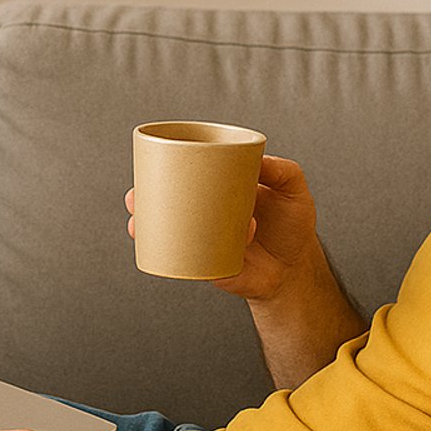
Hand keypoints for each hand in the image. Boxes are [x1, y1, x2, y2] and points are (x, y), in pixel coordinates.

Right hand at [125, 154, 319, 300]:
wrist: (295, 271)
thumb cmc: (293, 227)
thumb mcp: (294, 191)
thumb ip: (284, 170)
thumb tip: (256, 159)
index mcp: (222, 191)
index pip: (190, 175)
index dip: (166, 168)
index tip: (151, 162)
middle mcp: (207, 214)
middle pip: (168, 203)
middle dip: (143, 199)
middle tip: (135, 196)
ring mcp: (204, 241)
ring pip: (167, 232)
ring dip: (145, 229)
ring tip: (138, 224)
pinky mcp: (208, 267)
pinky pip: (183, 262)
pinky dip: (171, 256)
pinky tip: (164, 249)